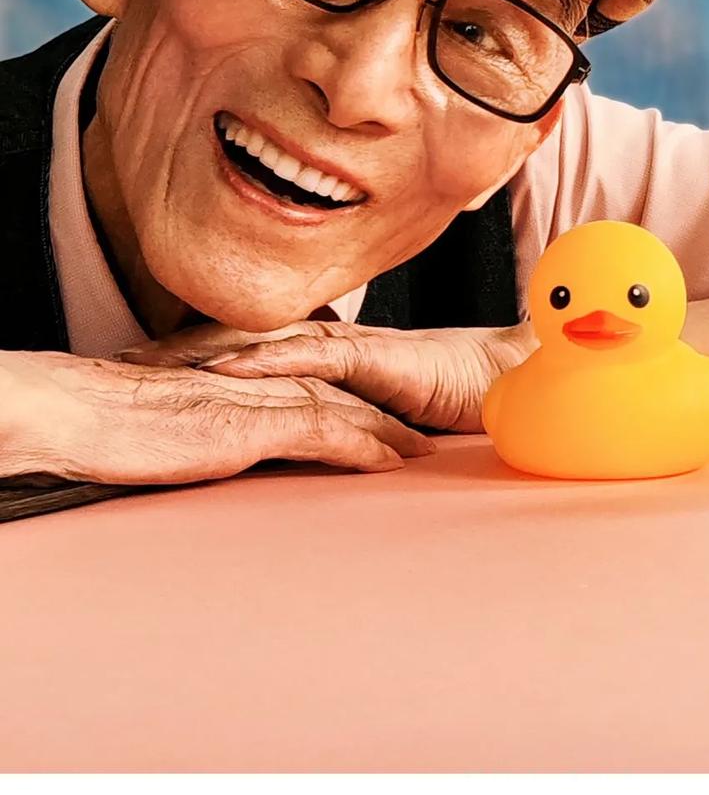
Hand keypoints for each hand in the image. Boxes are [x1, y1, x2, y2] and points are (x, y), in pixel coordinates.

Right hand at [0, 350, 433, 485]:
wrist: (81, 410)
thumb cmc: (113, 421)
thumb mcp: (173, 421)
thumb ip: (205, 425)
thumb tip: (215, 443)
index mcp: (241, 377)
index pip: (309, 383)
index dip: (350, 399)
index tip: (385, 418)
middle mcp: (258, 380)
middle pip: (338, 392)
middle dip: (383, 412)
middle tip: (422, 432)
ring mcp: (258, 398)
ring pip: (342, 409)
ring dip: (386, 431)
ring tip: (422, 451)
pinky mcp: (252, 423)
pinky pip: (322, 433)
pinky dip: (361, 445)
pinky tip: (390, 462)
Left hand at [118, 319, 538, 432]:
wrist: (504, 380)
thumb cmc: (447, 401)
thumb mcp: (370, 420)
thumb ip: (333, 426)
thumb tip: (293, 450)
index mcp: (318, 359)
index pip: (242, 353)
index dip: (187, 361)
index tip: (133, 374)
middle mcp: (324, 346)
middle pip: (235, 343)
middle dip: (175, 353)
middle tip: (118, 366)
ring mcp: (345, 348)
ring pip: (261, 344)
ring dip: (205, 353)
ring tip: (152, 366)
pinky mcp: (370, 357)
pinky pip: (307, 356)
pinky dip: (262, 361)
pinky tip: (222, 370)